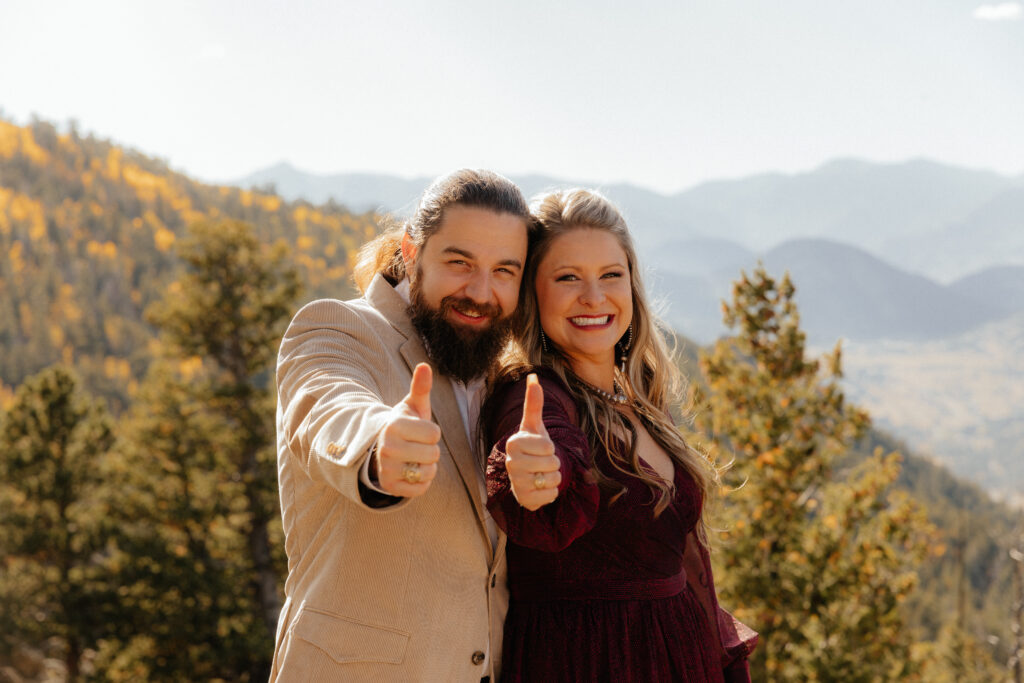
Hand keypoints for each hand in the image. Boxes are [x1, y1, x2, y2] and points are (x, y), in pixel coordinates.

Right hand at [374, 363, 441, 496]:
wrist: (383, 449)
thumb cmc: (406, 425)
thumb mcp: (413, 406)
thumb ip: (421, 387)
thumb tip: (425, 365)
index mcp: (394, 426)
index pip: (434, 433)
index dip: (432, 432)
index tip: (419, 431)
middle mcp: (387, 448)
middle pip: (433, 454)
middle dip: (430, 450)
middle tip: (416, 446)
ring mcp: (387, 469)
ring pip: (428, 472)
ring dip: (427, 466)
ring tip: (414, 458)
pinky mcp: (390, 486)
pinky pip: (422, 488)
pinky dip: (422, 482)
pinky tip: (411, 471)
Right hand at [505, 374, 560, 510]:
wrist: (528, 475)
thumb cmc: (533, 447)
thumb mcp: (535, 425)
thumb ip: (534, 402)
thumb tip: (533, 376)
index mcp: (514, 443)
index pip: (548, 446)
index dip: (550, 448)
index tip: (539, 448)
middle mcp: (511, 463)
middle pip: (552, 463)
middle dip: (553, 463)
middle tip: (541, 462)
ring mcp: (516, 483)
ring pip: (553, 479)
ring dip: (553, 478)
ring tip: (541, 474)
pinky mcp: (524, 500)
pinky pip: (551, 495)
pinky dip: (550, 492)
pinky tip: (539, 488)